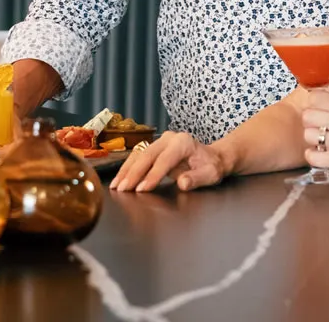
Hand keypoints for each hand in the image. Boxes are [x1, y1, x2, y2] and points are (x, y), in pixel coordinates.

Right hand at [109, 131, 230, 191]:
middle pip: (147, 155)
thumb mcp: (210, 175)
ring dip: (126, 170)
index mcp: (183, 142)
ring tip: (116, 186)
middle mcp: (169, 138)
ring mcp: (160, 141)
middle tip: (122, 189)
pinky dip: (128, 168)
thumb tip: (182, 183)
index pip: (164, 160)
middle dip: (133, 173)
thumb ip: (196, 179)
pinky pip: (138, 156)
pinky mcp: (153, 147)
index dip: (152, 175)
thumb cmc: (211, 166)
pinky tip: (120, 179)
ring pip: (138, 154)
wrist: (212, 157)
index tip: (141, 190)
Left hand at [301, 89, 328, 188]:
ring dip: (313, 142)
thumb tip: (314, 97)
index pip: (315, 97)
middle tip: (318, 130)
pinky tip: (321, 155)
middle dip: (310, 124)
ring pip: (309, 135)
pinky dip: (314, 157)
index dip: (312, 106)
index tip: (316, 112)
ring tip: (323, 144)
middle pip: (308, 116)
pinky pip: (313, 156)